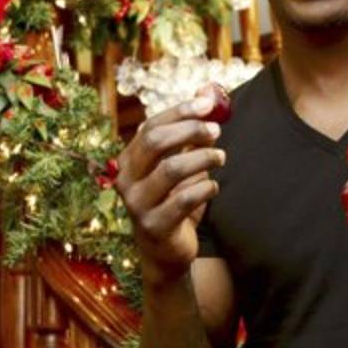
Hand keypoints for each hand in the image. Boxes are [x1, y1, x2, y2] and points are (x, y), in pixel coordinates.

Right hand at [114, 94, 226, 282]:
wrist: (165, 251)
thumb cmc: (173, 201)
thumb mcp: (180, 165)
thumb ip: (190, 134)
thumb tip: (208, 96)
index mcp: (129, 160)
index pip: (151, 126)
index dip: (180, 112)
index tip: (208, 104)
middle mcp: (126, 179)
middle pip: (155, 142)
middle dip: (190, 131)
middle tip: (216, 131)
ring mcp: (137, 204)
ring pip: (171, 169)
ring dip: (203, 158)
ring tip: (220, 158)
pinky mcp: (155, 225)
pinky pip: (185, 199)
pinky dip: (205, 188)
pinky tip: (213, 186)